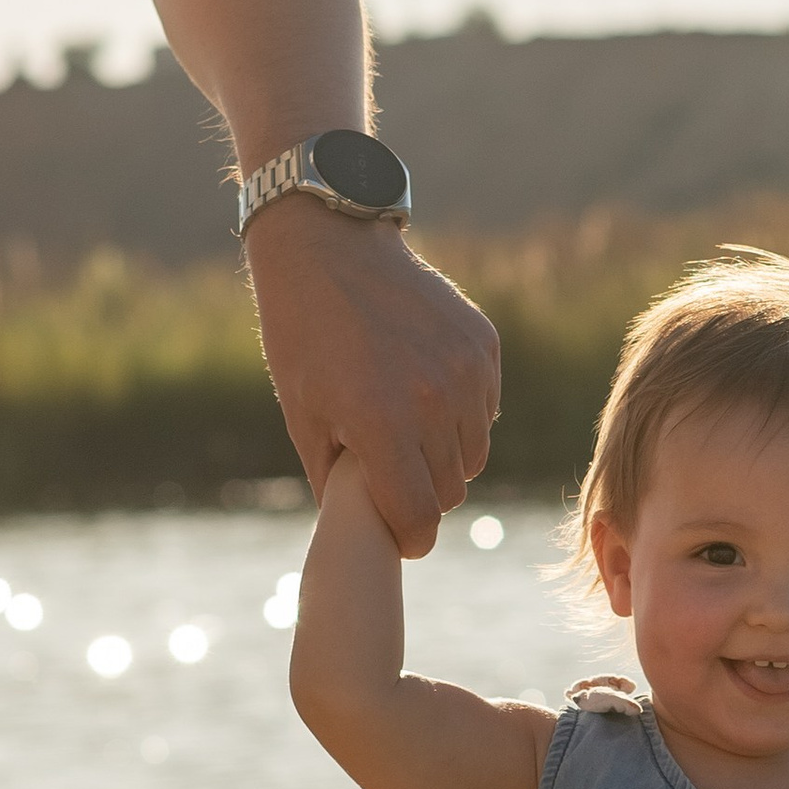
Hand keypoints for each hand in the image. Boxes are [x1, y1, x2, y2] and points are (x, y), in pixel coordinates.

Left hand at [243, 202, 499, 553]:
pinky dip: (461, 416)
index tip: (402, 538)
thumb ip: (335, 482)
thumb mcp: (303, 415)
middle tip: (392, 476)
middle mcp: (434, 400)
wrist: (329, 250)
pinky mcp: (484, 345)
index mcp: (382, 423)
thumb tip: (363, 531)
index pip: (419, 516)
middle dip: (421, 496)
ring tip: (406, 432)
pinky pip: (485, 411)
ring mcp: (466, 370)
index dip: (410, 538)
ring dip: (444, 458)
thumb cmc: (303, 336)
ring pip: (473, 455)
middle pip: (449, 491)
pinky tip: (425, 391)